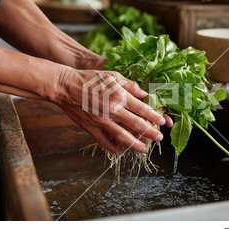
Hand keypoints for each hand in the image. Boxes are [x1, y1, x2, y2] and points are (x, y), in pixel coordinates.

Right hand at [53, 68, 171, 154]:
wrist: (65, 85)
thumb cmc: (90, 79)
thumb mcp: (112, 76)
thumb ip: (129, 85)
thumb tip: (144, 94)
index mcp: (119, 96)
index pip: (141, 108)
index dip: (154, 116)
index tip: (162, 122)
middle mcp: (112, 110)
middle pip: (135, 124)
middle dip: (150, 132)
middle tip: (159, 138)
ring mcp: (101, 121)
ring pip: (121, 136)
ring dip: (134, 144)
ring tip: (144, 149)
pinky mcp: (90, 127)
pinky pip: (103, 141)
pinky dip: (112, 148)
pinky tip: (120, 152)